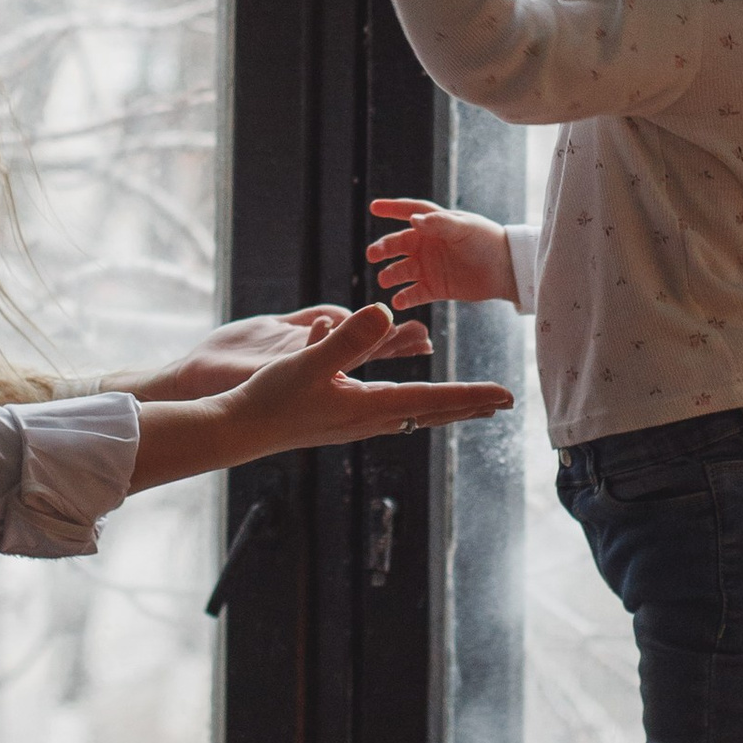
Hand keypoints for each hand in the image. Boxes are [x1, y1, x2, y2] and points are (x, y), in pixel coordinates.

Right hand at [124, 302, 510, 493]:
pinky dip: (414, 406)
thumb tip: (385, 314)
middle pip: (431, 411)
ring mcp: (354, 423)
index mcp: (368, 406)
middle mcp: (368, 419)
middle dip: (468, 405)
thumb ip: (347, 338)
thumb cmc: (270, 397)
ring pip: (413, 414)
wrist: (238, 428)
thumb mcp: (308, 360)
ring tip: (469, 405)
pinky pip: (391, 413)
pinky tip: (411, 407)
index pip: (432, 399)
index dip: (470, 395)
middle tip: (504, 403)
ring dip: (444, 407)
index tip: (504, 395)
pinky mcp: (340, 420)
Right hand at [368, 198, 518, 310]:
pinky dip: (405, 297)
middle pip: (399, 244)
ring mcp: (430, 267)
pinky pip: (415, 293)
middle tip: (373, 254)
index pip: (410, 212)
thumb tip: (412, 220)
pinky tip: (398, 300)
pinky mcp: (436, 288)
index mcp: (435, 225)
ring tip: (385, 280)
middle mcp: (428, 245)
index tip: (374, 207)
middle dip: (384, 248)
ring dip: (391, 274)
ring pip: (402, 270)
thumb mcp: (464, 228)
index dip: (392, 209)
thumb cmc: (487, 241)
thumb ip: (439, 224)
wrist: (506, 270)